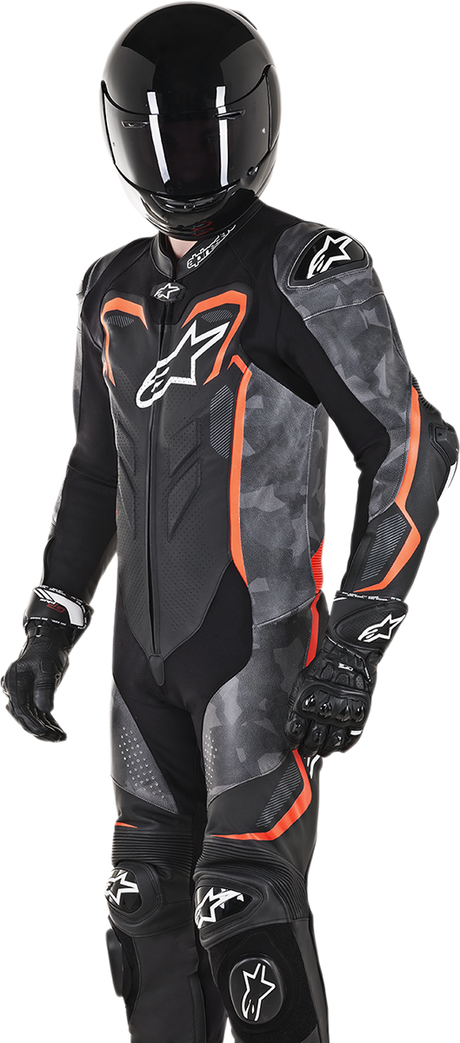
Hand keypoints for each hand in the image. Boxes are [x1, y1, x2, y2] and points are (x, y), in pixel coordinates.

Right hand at [1, 621, 73, 744]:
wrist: (50, 640)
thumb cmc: (47, 650)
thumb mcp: (47, 667)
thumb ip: (44, 687)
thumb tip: (44, 710)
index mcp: (13, 682)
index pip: (20, 708)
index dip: (31, 722)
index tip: (43, 732)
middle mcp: (14, 690)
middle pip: (24, 717)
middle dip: (40, 731)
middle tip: (57, 739)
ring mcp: (23, 695)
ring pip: (32, 718)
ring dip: (46, 730)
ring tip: (62, 738)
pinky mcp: (33, 697)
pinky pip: (39, 714)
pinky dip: (49, 723)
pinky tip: (60, 732)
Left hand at [284, 636, 379, 757]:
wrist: (349, 654)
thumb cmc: (325, 666)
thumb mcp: (302, 681)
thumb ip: (297, 702)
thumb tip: (294, 722)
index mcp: (305, 703)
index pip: (295, 732)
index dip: (293, 742)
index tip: (294, 744)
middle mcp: (323, 712)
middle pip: (312, 742)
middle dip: (307, 750)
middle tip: (307, 752)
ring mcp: (342, 715)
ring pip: (332, 744)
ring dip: (325, 751)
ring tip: (322, 752)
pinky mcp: (358, 715)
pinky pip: (352, 738)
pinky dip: (345, 746)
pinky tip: (340, 748)